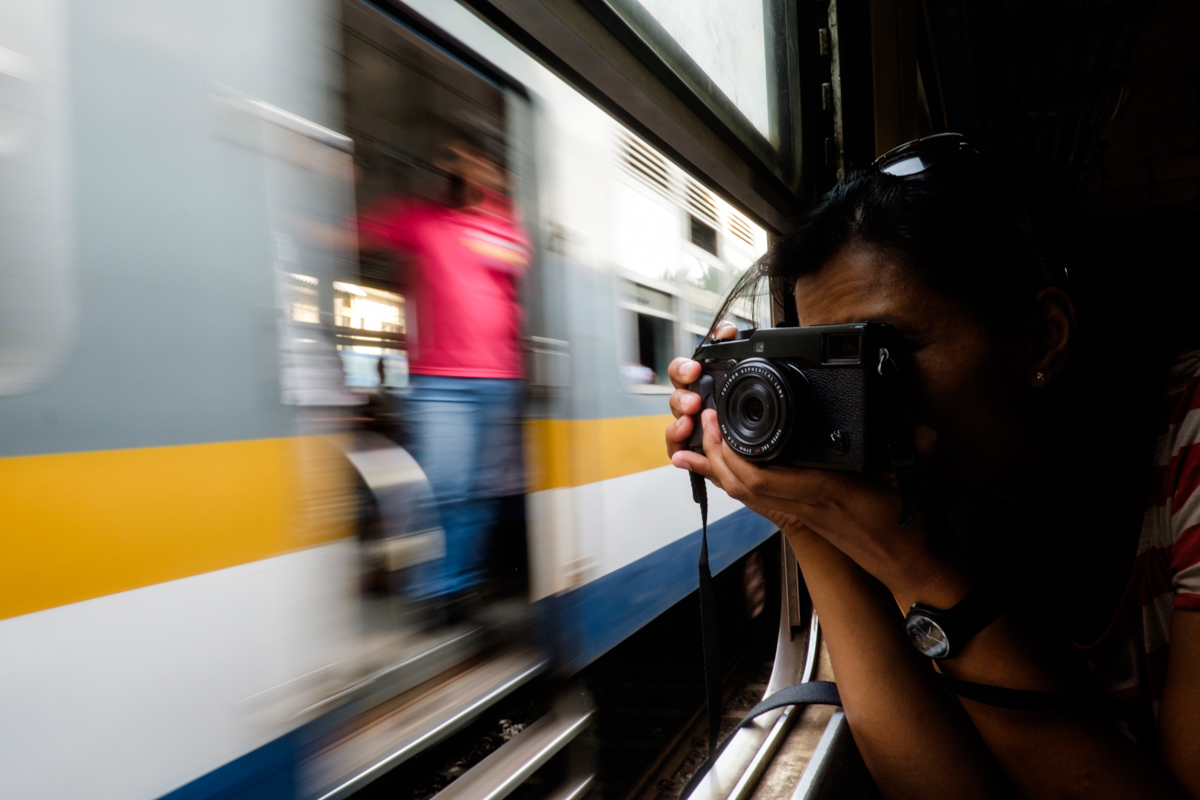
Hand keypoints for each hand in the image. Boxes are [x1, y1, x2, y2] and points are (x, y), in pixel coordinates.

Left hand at [664, 323, 966, 605]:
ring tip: (695, 445)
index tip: (719, 419)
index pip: (761, 475)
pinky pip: (757, 500)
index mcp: (824, 490)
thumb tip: (913, 419)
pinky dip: (734, 483)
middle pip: (739, 484)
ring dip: (716, 470)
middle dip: (713, 454)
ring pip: (743, 495)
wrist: (906, 565)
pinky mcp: (800, 518)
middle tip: (702, 421)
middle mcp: (803, 503)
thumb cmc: (907, 524)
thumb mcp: (910, 477)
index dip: (730, 452)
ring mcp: (799, 513)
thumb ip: (911, 442)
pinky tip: (720, 471)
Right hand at [665, 321, 736, 461]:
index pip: (683, 370)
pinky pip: (675, 445)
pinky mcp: (687, 446)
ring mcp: (687, 423)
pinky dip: (677, 443)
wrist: (744, 446)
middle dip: (682, 396)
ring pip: (675, 418)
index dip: (684, 367)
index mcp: (700, 383)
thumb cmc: (735, 406)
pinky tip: (683, 444)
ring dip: (680, 418)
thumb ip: (728, 346)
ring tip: (689, 420)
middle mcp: (690, 401)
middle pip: (676, 392)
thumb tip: (726, 328)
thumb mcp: (735, 373)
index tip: (694, 369)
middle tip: (695, 398)